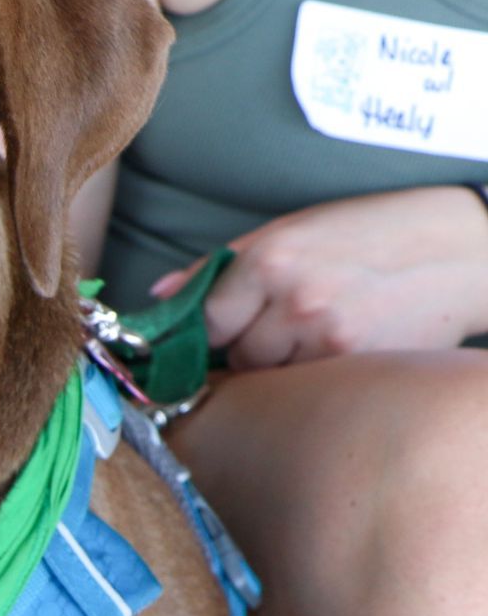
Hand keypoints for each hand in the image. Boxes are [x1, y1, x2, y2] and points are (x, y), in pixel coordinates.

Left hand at [150, 187, 487, 368]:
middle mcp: (293, 300)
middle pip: (235, 357)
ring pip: (271, 377)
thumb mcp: (290, 230)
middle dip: (248, 348)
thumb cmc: (369, 233)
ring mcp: (325, 337)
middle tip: (283, 326)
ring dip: (282, 364)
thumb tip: (158, 296)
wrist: (460, 248)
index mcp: (269, 260)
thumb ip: (217, 267)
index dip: (205, 336)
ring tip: (317, 332)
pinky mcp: (355, 362)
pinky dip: (313, 375)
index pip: (203, 324)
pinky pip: (306, 385)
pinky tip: (338, 346)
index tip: (210, 340)